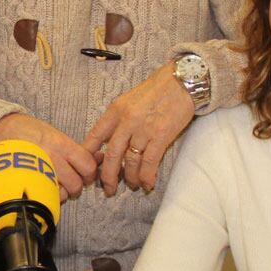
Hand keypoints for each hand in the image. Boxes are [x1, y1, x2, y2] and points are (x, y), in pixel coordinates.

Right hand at [0, 113, 98, 199]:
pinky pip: (46, 197)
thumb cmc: (30, 132)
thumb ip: (77, 149)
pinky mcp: (27, 182)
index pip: (87, 165)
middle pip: (77, 183)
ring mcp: (38, 171)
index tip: (85, 173)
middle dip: (77, 186)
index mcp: (60, 144)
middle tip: (72, 182)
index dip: (90, 172)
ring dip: (63, 193)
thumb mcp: (55, 134)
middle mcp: (51, 158)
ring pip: (62, 194)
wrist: (0, 131)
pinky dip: (50, 197)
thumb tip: (100, 157)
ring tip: (58, 185)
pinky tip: (46, 188)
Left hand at [82, 63, 196, 196]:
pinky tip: (147, 183)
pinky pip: (150, 162)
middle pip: (111, 155)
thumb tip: (109, 142)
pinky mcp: (161, 135)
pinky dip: (147, 176)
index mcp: (115, 111)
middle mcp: (126, 120)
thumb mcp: (129, 100)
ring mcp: (143, 129)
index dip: (89, 156)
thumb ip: (118, 120)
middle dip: (108, 177)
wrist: (182, 81)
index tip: (88, 169)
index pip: (95, 136)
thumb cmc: (156, 91)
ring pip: (130, 162)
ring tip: (132, 185)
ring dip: (130, 178)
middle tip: (109, 189)